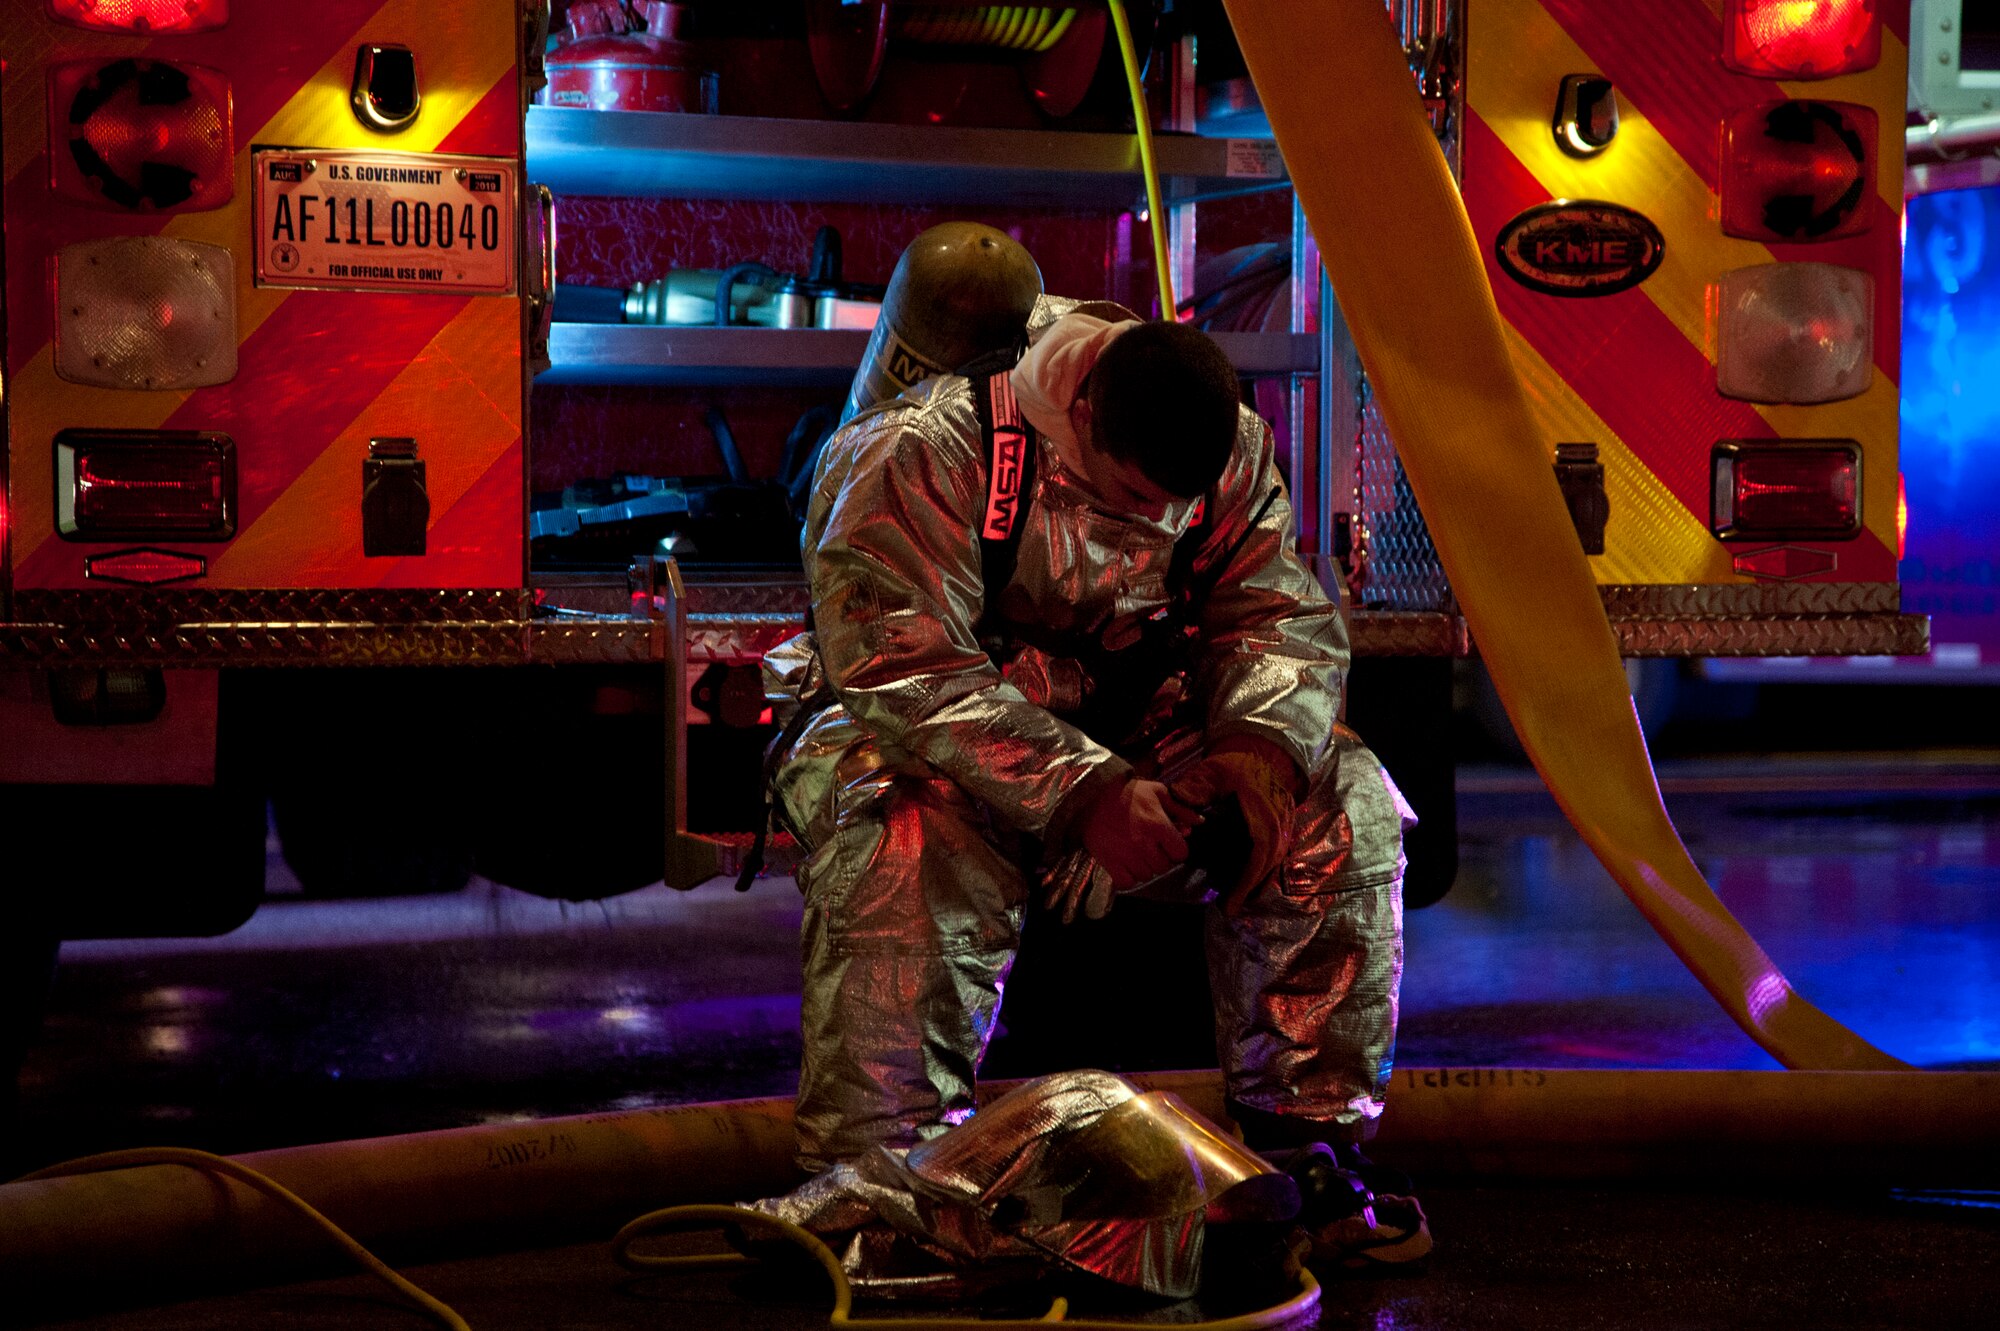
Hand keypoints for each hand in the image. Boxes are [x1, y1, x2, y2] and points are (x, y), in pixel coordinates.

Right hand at [1078, 778, 1199, 889]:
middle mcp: (1144, 844)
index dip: (1176, 850)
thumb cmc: (1127, 792)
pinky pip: (1127, 882)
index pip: (1181, 854)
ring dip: (1144, 867)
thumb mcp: (1157, 792)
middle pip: (1164, 867)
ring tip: (1136, 854)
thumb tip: (1199, 822)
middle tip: (1150, 848)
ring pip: (1146, 876)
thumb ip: (1180, 809)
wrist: (1091, 796)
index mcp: (1159, 825)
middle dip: (1160, 858)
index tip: (1168, 844)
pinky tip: (1125, 864)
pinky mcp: (1110, 863)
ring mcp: (1126, 855)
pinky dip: (1128, 877)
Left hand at [1171, 736, 1300, 914]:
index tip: (1230, 904)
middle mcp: (1278, 828)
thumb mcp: (1215, 771)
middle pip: (1267, 868)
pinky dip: (1260, 871)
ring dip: (1255, 883)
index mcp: (1262, 816)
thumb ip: (1196, 787)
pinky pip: (1273, 857)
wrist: (1266, 753)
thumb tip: (1176, 799)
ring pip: (1272, 865)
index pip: (1258, 856)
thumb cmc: (1239, 763)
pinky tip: (1245, 882)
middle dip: (1249, 890)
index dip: (1246, 882)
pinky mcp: (1281, 830)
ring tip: (1234, 902)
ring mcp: (1283, 830)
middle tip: (1228, 909)